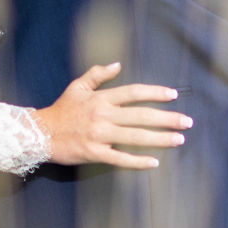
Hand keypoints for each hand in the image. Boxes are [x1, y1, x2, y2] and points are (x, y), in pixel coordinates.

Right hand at [37, 63, 191, 169]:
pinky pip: (120, 159)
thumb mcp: (77, 86)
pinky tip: (154, 162)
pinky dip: (138, 162)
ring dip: (160, 139)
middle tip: (187, 122)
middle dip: (167, 119)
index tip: (173, 95)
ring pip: (135, 137)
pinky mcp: (95, 153)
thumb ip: (97, 74)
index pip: (133, 93)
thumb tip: (117, 64)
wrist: (40, 133)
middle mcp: (103, 116)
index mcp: (101, 98)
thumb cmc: (61, 110)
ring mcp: (100, 135)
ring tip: (179, 140)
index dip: (155, 93)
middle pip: (141, 116)